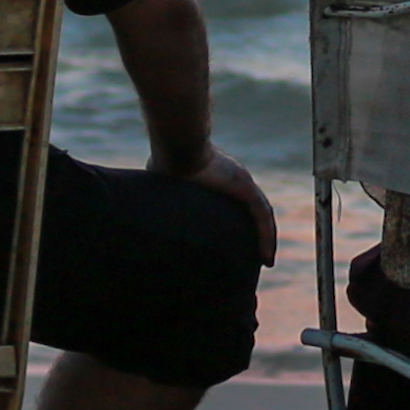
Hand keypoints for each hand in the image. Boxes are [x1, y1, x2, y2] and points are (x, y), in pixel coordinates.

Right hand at [170, 143, 279, 265]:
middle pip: (253, 210)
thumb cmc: (166, 162)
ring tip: (266, 261)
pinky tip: (267, 258)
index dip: (236, 221)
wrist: (177, 147)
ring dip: (266, 239)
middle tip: (256, 255)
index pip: (233, 203)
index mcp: (216, 178)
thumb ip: (163, 192)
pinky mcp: (246, 189)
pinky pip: (262, 217)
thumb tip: (142, 209)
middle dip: (256, 232)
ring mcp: (242, 183)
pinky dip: (266, 237)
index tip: (232, 242)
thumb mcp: (164, 183)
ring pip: (262, 216)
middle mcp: (234, 179)